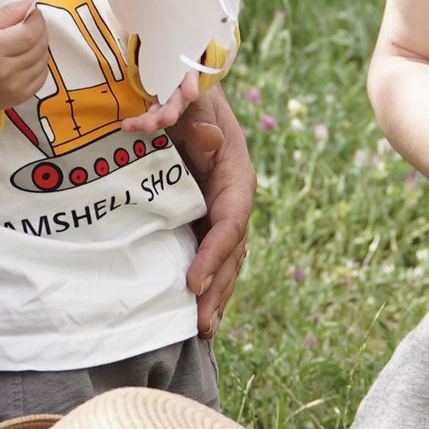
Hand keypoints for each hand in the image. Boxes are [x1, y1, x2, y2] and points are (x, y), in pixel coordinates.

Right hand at [0, 0, 53, 113]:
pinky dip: (39, 62)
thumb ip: (7, 13)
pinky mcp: (22, 97)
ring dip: (40, 46)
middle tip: (31, 24)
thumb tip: (32, 0)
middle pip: (39, 46)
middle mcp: (5, 72)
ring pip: (43, 60)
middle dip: (40, 30)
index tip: (33, 13)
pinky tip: (27, 57)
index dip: (37, 20)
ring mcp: (15, 88)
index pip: (30, 33)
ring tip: (27, 41)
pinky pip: (42, 75)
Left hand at [171, 86, 252, 335]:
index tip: (193, 282)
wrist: (191, 98)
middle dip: (219, 290)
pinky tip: (200, 316)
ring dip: (218, 298)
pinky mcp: (208, 223)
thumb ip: (195, 118)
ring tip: (204, 330)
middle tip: (201, 323)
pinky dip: (210, 288)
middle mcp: (236, 202)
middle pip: (232, 253)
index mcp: (237, 179)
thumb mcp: (194, 104)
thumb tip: (208, 140)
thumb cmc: (192, 103)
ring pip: (227, 263)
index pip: (230, 224)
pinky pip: (214, 260)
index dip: (214, 255)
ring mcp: (224, 215)